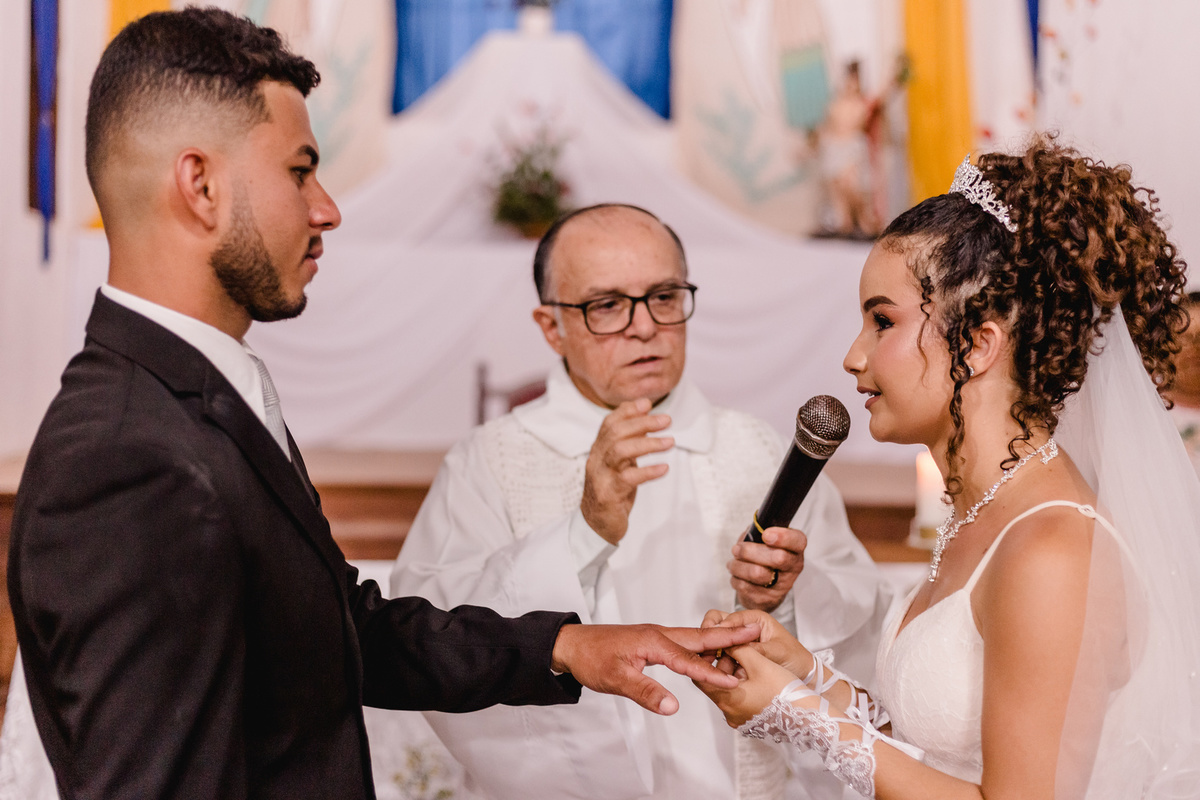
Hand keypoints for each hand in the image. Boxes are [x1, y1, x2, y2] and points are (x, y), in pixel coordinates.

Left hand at [551, 622, 760, 715]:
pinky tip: (708, 651)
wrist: (572, 644)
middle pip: (700, 637)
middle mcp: (659, 634)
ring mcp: (656, 636)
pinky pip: (683, 642)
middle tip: (757, 628)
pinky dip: (701, 644)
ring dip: (718, 637)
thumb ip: (646, 692)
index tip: (735, 681)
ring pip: (693, 638)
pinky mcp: (652, 641)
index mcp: (654, 642)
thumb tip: (673, 707)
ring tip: (744, 635)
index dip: (712, 674)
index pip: (690, 661)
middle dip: (730, 635)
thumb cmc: (591, 659)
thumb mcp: (616, 680)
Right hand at [581, 399, 672, 543]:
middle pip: (615, 433)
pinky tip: (664, 468)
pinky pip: (628, 478)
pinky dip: (648, 471)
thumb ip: (629, 442)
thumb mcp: (621, 463)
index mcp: (599, 450)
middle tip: (666, 420)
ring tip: (670, 442)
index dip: (628, 411)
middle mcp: (597, 460)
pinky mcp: (608, 494)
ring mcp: (601, 477)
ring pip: (620, 451)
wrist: (597, 525)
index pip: (609, 423)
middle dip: (642, 423)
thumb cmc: (613, 490)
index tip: (648, 404)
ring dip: (647, 443)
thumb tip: (646, 416)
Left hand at [696, 644, 799, 727]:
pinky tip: (754, 677)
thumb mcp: (760, 663)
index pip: (701, 677)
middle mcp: (728, 713)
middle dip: (722, 666)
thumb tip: (724, 640)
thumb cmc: (785, 691)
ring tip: (747, 662)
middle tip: (733, 651)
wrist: (809, 717)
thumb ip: (738, 648)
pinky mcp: (749, 721)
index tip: (715, 646)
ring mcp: (739, 719)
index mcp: (726, 700)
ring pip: (727, 692)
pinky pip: (738, 701)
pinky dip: (741, 688)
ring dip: (732, 677)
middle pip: (714, 685)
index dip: (706, 659)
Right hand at [700, 608, 812, 678]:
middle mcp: (745, 627)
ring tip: (711, 665)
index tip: (710, 640)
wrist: (804, 676)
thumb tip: (733, 646)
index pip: (730, 618)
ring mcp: (740, 642)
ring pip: (717, 641)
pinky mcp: (738, 656)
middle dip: (711, 636)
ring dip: (713, 652)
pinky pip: (722, 656)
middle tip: (704, 649)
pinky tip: (718, 672)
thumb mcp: (777, 652)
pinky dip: (719, 663)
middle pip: (718, 623)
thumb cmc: (795, 659)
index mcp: (756, 619)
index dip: (719, 629)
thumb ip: (754, 648)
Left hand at [728, 525, 806, 611]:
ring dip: (738, 565)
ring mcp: (781, 586)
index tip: (766, 534)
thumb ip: (760, 531)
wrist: (764, 587)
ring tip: (734, 561)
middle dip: (751, 551)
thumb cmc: (764, 555)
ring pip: (757, 573)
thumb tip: (750, 530)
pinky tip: (737, 574)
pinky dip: (736, 578)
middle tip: (737, 549)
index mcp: (795, 549)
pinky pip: (745, 586)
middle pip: (778, 558)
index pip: (798, 541)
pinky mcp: (766, 599)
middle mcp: (793, 567)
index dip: (783, 537)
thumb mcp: (766, 539)